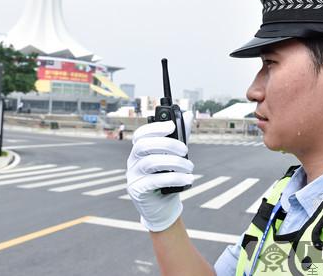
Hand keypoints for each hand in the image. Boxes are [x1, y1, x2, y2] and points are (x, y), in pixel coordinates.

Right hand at [126, 112, 194, 231]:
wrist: (162, 208)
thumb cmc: (168, 179)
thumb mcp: (175, 156)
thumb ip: (180, 137)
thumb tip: (189, 115)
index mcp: (140, 151)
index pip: (141, 134)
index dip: (155, 127)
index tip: (172, 126)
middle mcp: (133, 161)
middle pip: (144, 146)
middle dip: (167, 144)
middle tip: (186, 150)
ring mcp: (133, 176)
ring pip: (151, 162)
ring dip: (175, 162)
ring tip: (190, 168)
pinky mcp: (137, 190)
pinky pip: (155, 180)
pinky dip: (174, 178)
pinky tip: (187, 179)